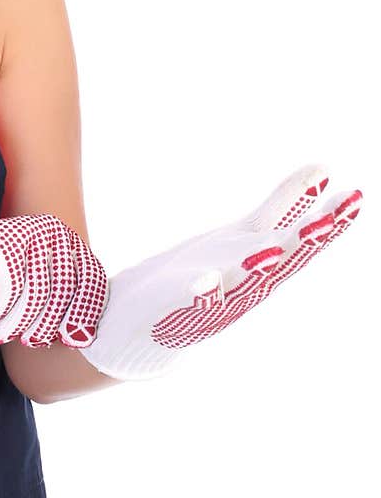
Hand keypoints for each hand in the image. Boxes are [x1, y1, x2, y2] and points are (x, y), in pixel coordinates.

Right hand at [0, 212, 108, 347]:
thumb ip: (60, 305)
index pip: (91, 278)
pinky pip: (9, 286)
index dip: (85, 310)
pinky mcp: (3, 239)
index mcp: (71, 241)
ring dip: (19, 321)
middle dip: (48, 322)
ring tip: (4, 335)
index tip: (73, 340)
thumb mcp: (38, 288)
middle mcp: (55, 230)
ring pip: (36, 290)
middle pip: (65, 287)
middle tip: (32, 343)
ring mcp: (29, 231)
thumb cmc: (1, 277)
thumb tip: (82, 339)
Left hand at [77, 163, 362, 378]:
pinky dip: (202, 292)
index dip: (328, 221)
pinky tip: (208, 278)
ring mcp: (212, 301)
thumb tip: (323, 168)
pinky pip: (191, 303)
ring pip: (242, 286)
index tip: (356, 196)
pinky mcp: (175, 310)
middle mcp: (245, 285)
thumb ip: (284, 205)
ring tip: (272, 248)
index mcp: (262, 263)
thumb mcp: (245, 234)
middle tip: (329, 222)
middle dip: (302, 245)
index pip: (301, 240)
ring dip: (256, 269)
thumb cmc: (200, 277)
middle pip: (280, 264)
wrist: (141, 330)